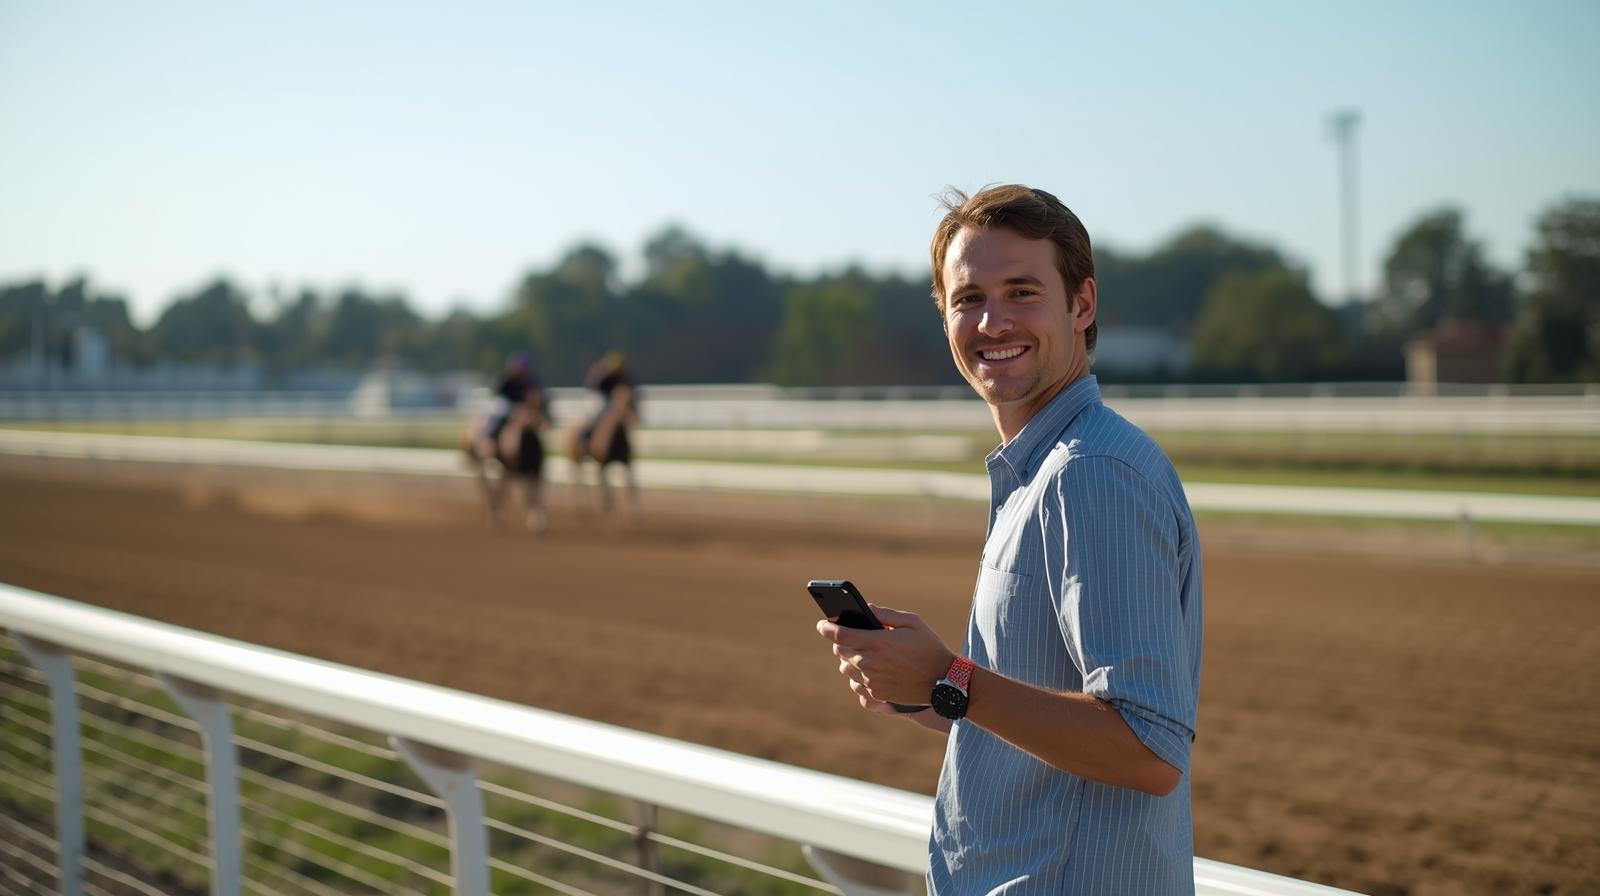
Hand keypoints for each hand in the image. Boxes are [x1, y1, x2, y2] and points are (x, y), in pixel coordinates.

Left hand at [817, 604, 954, 712]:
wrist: (944, 681)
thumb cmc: (929, 648)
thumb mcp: (912, 622)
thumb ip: (886, 613)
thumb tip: (865, 607)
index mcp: (878, 642)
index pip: (840, 635)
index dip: (827, 627)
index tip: (822, 624)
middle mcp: (871, 663)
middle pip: (840, 652)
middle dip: (841, 642)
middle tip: (852, 637)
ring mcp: (873, 681)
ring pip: (846, 669)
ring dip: (850, 660)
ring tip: (865, 655)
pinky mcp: (877, 696)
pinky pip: (857, 686)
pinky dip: (859, 678)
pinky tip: (870, 673)